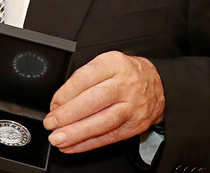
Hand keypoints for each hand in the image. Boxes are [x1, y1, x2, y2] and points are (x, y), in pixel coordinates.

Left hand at [43, 51, 163, 153]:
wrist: (158, 84)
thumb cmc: (125, 73)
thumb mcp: (106, 63)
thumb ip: (83, 79)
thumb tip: (59, 103)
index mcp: (113, 64)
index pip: (85, 78)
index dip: (65, 94)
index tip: (53, 105)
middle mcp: (125, 85)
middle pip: (94, 101)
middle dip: (68, 115)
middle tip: (51, 123)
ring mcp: (132, 106)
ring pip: (103, 122)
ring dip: (77, 133)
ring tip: (58, 138)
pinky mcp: (136, 125)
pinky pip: (109, 136)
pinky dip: (88, 143)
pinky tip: (73, 145)